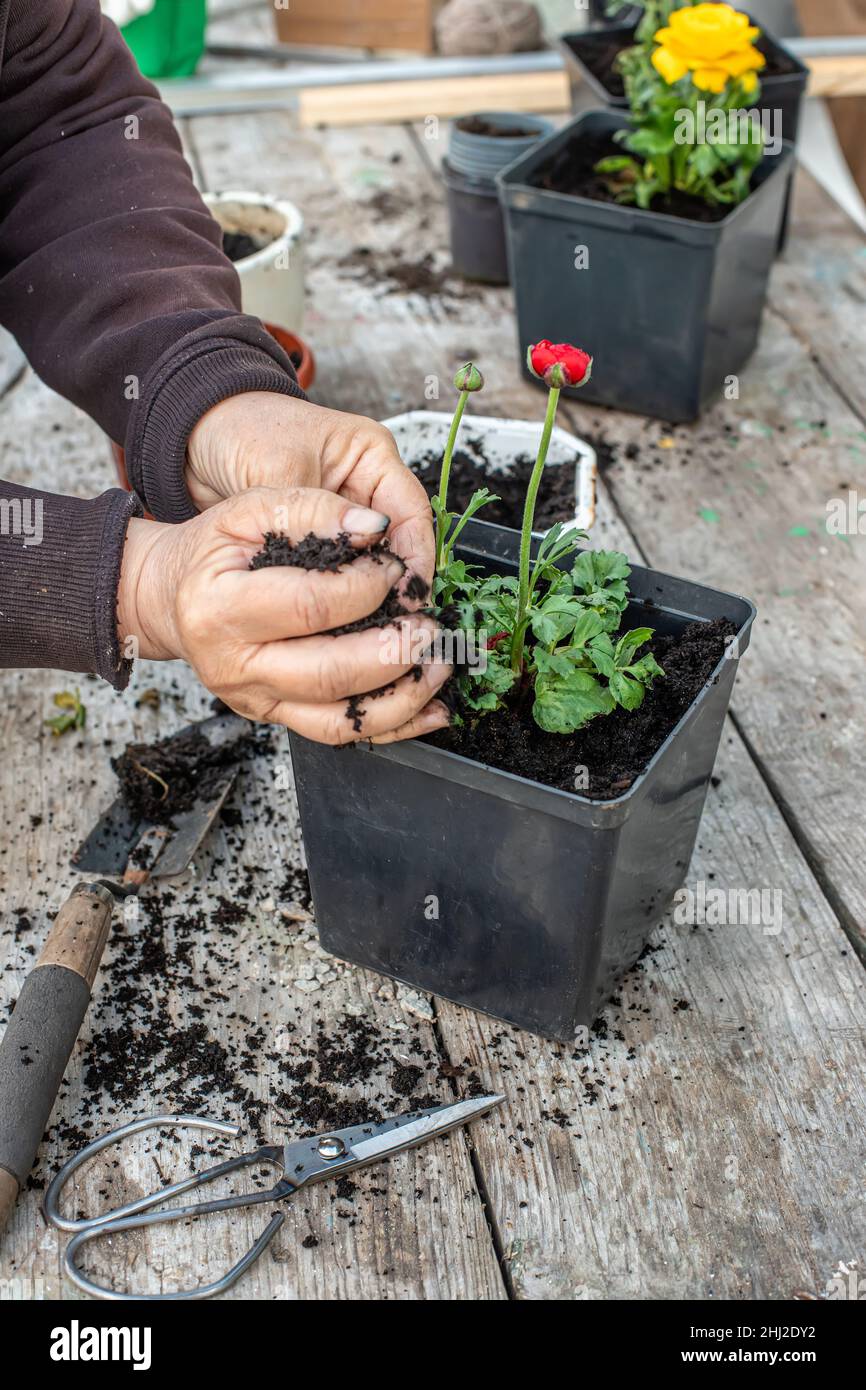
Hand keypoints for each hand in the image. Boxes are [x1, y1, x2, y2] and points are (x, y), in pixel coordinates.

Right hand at [118, 486, 451, 744]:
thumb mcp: (248, 511)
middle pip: (329, 672)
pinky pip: (340, 734)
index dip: (366, 587)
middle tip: (431, 627)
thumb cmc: (214, 553)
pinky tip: (432, 709)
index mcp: (220, 609)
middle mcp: (233, 665)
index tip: (395, 569)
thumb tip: (376, 529)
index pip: (310, 605)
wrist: (174, 599)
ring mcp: (256, 700)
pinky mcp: (278, 717)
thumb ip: (313, 511)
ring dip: (403, 696)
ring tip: (440, 665)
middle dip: (394, 651)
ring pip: (339, 719)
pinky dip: (394, 726)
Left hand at [186, 392, 433, 605]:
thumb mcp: (280, 467)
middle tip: (397, 622)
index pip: (411, 511)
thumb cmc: (240, 431)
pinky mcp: (319, 539)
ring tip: (372, 631)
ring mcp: (342, 515)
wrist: (192, 439)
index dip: (416, 556)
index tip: (411, 594)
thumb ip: (315, 510)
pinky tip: (342, 624)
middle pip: (398, 543)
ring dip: (371, 595)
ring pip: (370, 563)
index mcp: (370, 454)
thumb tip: (360, 549)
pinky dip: (341, 597)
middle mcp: (364, 486)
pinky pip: (340, 572)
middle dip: (397, 583)